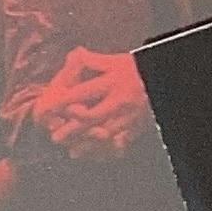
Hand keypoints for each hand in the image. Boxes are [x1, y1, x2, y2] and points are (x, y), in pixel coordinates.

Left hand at [29, 48, 149, 157]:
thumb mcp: (115, 61)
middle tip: (55, 137)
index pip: (84, 92)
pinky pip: (121, 142)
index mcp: (112, 81)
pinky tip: (96, 157)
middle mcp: (119, 100)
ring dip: (86, 144)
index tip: (47, 108)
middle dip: (72, 128)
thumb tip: (73, 54)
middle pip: (91, 117)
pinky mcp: (137, 127)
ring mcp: (129, 116)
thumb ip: (93, 60)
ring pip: (104, 134)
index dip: (64, 100)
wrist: (164, 79)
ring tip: (71, 151)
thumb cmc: (136, 69)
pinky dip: (108, 151)